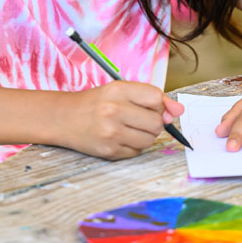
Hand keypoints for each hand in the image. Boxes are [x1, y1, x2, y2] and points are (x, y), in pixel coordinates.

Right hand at [59, 81, 183, 159]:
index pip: (156, 98)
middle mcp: (113, 110)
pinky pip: (137, 151)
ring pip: (150, 139)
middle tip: (137, 118)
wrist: (63, 118)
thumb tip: (179, 112)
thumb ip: (151, 97)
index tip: (149, 106)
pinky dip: (134, 146)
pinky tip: (120, 138)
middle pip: (156, 122)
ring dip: (145, 135)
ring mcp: (111, 133)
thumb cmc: (95, 103)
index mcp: (118, 90)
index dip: (158, 104)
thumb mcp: (120, 91)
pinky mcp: (109, 151)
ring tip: (129, 128)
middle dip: (153, 122)